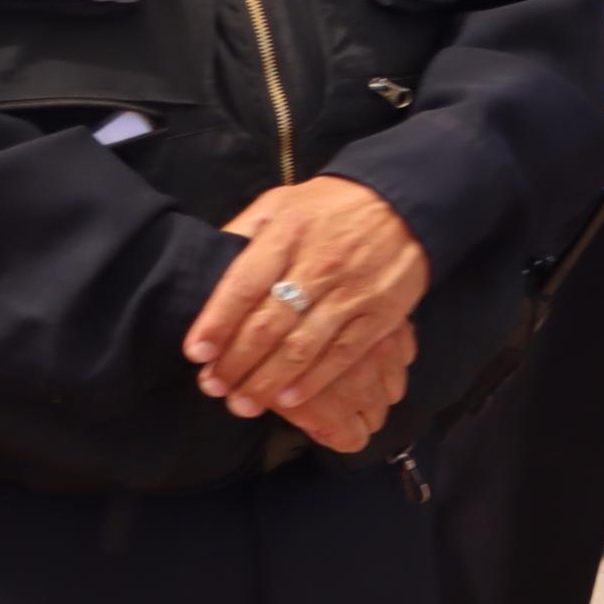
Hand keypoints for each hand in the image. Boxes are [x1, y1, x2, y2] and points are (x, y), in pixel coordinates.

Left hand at [182, 176, 432, 424]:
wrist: (406, 202)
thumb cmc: (333, 205)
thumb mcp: (282, 201)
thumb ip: (245, 229)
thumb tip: (209, 257)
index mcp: (288, 235)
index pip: (243, 285)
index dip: (216, 323)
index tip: (196, 353)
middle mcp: (318, 266)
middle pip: (268, 324)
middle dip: (236, 362)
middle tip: (214, 387)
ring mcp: (353, 293)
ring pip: (303, 346)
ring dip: (268, 381)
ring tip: (244, 403)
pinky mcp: (382, 315)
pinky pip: (343, 354)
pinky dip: (315, 380)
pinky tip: (290, 398)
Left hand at [272, 321, 415, 454]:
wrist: (288, 294)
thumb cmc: (260, 352)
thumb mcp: (268, 390)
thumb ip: (297, 413)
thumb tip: (306, 421)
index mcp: (334, 412)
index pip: (353, 440)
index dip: (335, 434)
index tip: (321, 422)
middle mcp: (364, 388)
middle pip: (375, 418)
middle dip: (356, 413)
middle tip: (333, 396)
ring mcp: (382, 358)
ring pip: (393, 391)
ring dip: (376, 388)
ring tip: (353, 375)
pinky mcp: (395, 330)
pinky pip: (405, 356)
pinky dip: (390, 360)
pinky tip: (370, 353)